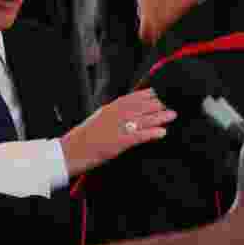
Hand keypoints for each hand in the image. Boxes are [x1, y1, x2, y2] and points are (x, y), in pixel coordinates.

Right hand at [60, 88, 175, 176]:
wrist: (71, 150)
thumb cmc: (84, 137)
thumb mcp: (98, 119)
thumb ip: (113, 115)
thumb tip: (127, 113)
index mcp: (110, 108)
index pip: (133, 98)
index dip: (148, 96)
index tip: (159, 94)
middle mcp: (115, 115)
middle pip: (141, 107)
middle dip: (157, 106)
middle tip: (170, 106)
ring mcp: (117, 128)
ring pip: (143, 120)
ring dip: (159, 117)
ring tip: (172, 116)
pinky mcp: (119, 142)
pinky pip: (139, 136)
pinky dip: (152, 133)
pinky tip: (162, 132)